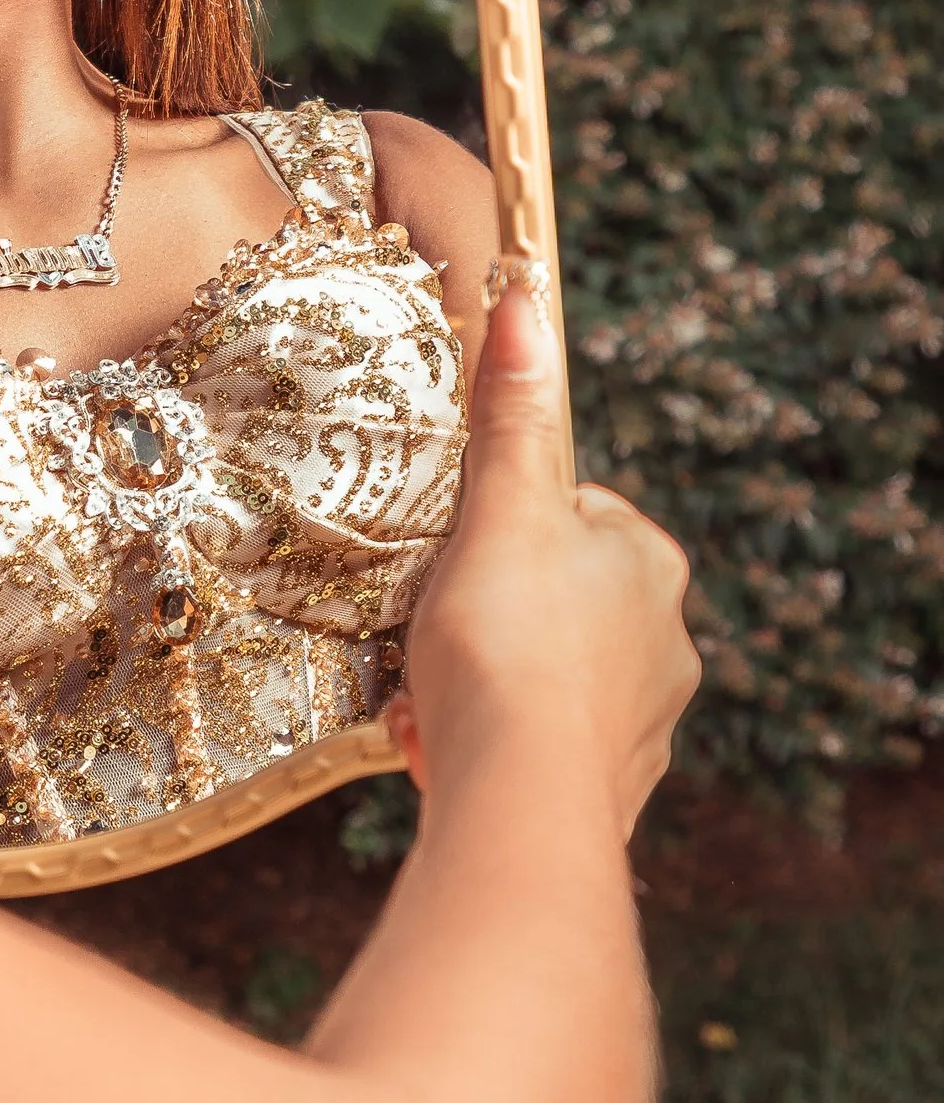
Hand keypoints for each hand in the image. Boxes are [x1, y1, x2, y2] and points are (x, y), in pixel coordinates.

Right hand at [391, 267, 697, 839]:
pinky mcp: (613, 787)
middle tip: (435, 629)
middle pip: (558, 596)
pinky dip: (498, 743)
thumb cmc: (505, 646)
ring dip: (491, 681)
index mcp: (649, 565)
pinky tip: (448, 747)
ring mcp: (645, 721)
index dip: (502, 527)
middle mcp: (668, 641)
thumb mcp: (499, 511)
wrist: (519, 801)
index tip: (457, 556)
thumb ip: (511, 413)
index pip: (574, 514)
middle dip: (492, 611)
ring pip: (549, 676)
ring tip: (434, 696)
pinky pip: (542, 747)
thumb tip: (527, 301)